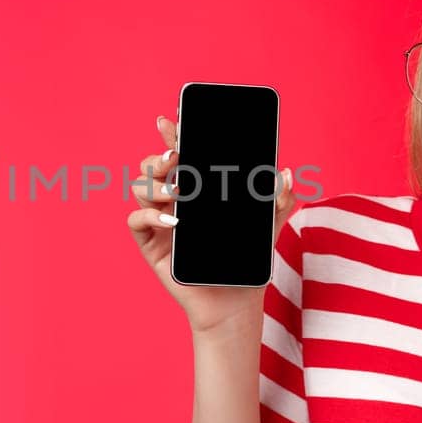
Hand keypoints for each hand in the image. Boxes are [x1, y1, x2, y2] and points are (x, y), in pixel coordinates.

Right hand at [127, 115, 297, 333]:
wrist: (236, 303)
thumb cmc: (247, 262)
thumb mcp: (268, 227)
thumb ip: (279, 200)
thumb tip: (285, 172)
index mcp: (196, 190)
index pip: (179, 155)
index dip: (172, 134)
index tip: (173, 119)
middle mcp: (173, 202)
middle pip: (152, 166)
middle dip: (159, 156)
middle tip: (178, 158)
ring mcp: (159, 222)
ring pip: (140, 187)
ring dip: (155, 183)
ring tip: (180, 191)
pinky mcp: (151, 246)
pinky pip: (136, 221)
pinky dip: (150, 215)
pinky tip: (174, 221)